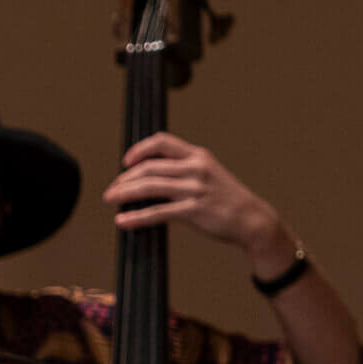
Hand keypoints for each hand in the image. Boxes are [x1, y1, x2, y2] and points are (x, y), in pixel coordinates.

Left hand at [102, 133, 295, 274]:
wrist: (252, 219)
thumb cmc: (227, 199)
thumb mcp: (209, 174)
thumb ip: (184, 171)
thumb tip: (149, 178)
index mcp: (198, 155)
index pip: (162, 142)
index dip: (140, 149)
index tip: (126, 162)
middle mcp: (195, 168)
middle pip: (149, 167)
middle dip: (124, 178)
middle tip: (111, 190)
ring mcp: (194, 189)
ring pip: (149, 187)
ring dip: (124, 193)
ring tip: (110, 200)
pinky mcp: (193, 211)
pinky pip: (157, 213)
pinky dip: (136, 217)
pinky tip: (123, 221)